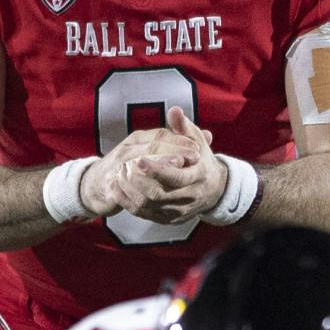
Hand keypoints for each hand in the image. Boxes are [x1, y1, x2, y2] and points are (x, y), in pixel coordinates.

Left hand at [87, 108, 226, 223]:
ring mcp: (177, 211)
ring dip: (129, 191)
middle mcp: (189, 197)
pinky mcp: (167, 219)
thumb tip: (174, 110)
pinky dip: (127, 201)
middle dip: (138, 181)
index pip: (176, 177)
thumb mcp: (196, 141)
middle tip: (123, 166)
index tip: (139, 160)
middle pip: (158, 195)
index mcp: (198, 176)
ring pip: (148, 206)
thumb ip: (183, 127)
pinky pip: (143, 214)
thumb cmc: (200, 160)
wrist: (212, 190)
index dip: (156, 170)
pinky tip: (117, 187)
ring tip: (118, 174)